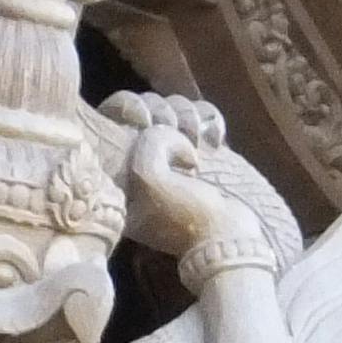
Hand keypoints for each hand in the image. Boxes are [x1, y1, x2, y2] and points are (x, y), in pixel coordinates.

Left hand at [115, 108, 252, 260]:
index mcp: (120, 169)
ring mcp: (172, 154)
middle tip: (177, 134)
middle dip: (164, 112)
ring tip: (198, 143)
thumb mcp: (149, 180)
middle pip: (146, 105)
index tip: (144, 121)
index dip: (129, 108)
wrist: (228, 237)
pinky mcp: (200, 151)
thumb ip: (145, 145)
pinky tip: (217, 141)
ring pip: (175, 106)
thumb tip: (162, 127)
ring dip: (189, 116)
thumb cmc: (185, 215)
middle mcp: (143, 158)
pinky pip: (202, 114)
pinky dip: (211, 121)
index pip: (113, 113)